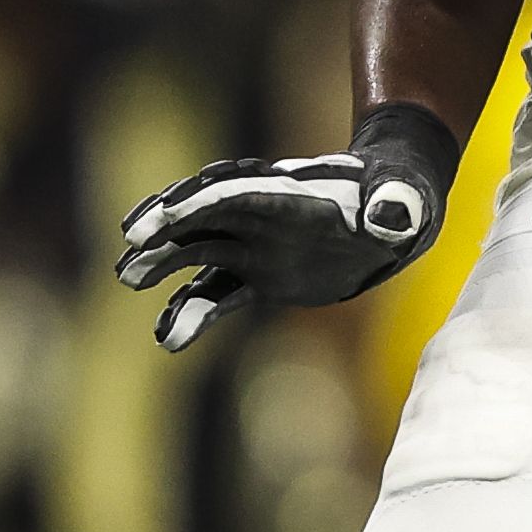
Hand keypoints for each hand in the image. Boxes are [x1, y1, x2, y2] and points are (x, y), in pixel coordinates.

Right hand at [115, 103, 455, 351]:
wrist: (390, 213)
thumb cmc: (397, 200)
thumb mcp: (404, 200)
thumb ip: (394, 206)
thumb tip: (390, 220)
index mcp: (287, 192)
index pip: (231, 194)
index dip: (194, 206)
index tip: (158, 222)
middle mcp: (259, 213)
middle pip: (201, 218)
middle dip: (164, 233)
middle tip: (128, 257)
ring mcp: (253, 243)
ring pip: (198, 254)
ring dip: (163, 266)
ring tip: (127, 281)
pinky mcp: (256, 273)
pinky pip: (217, 293)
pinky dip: (193, 313)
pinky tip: (167, 338)